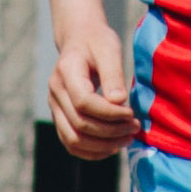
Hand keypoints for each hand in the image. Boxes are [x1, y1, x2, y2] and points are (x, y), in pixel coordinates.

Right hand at [46, 24, 137, 160]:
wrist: (79, 40)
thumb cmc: (96, 42)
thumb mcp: (109, 49)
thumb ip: (113, 74)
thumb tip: (119, 102)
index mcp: (66, 72)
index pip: (84, 102)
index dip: (110, 113)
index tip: (132, 113)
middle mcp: (55, 93)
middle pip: (80, 125)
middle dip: (111, 131)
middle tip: (135, 127)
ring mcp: (55, 108)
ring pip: (73, 140)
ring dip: (103, 145)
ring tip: (127, 139)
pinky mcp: (60, 118)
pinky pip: (71, 144)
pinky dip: (92, 151)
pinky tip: (113, 146)